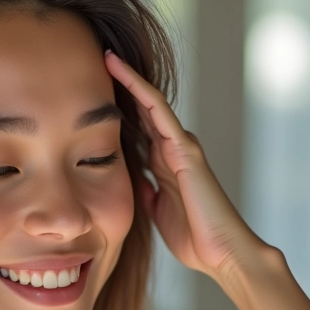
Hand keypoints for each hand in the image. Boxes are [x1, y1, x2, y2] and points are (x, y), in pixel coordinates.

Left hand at [103, 49, 268, 282]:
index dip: (116, 108)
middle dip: (120, 85)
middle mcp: (172, 148)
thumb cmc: (192, 235)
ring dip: (129, 79)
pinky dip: (142, 92)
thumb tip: (137, 182)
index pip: (137, 127)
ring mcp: (181, 146)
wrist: (220, 253)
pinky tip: (123, 75)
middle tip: (93, 62)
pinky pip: (161, 113)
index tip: (90, 94)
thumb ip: (147, 192)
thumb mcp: (157, 210)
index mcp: (163, 163)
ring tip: (106, 57)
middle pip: (142, 108)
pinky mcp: (185, 150)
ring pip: (151, 102)